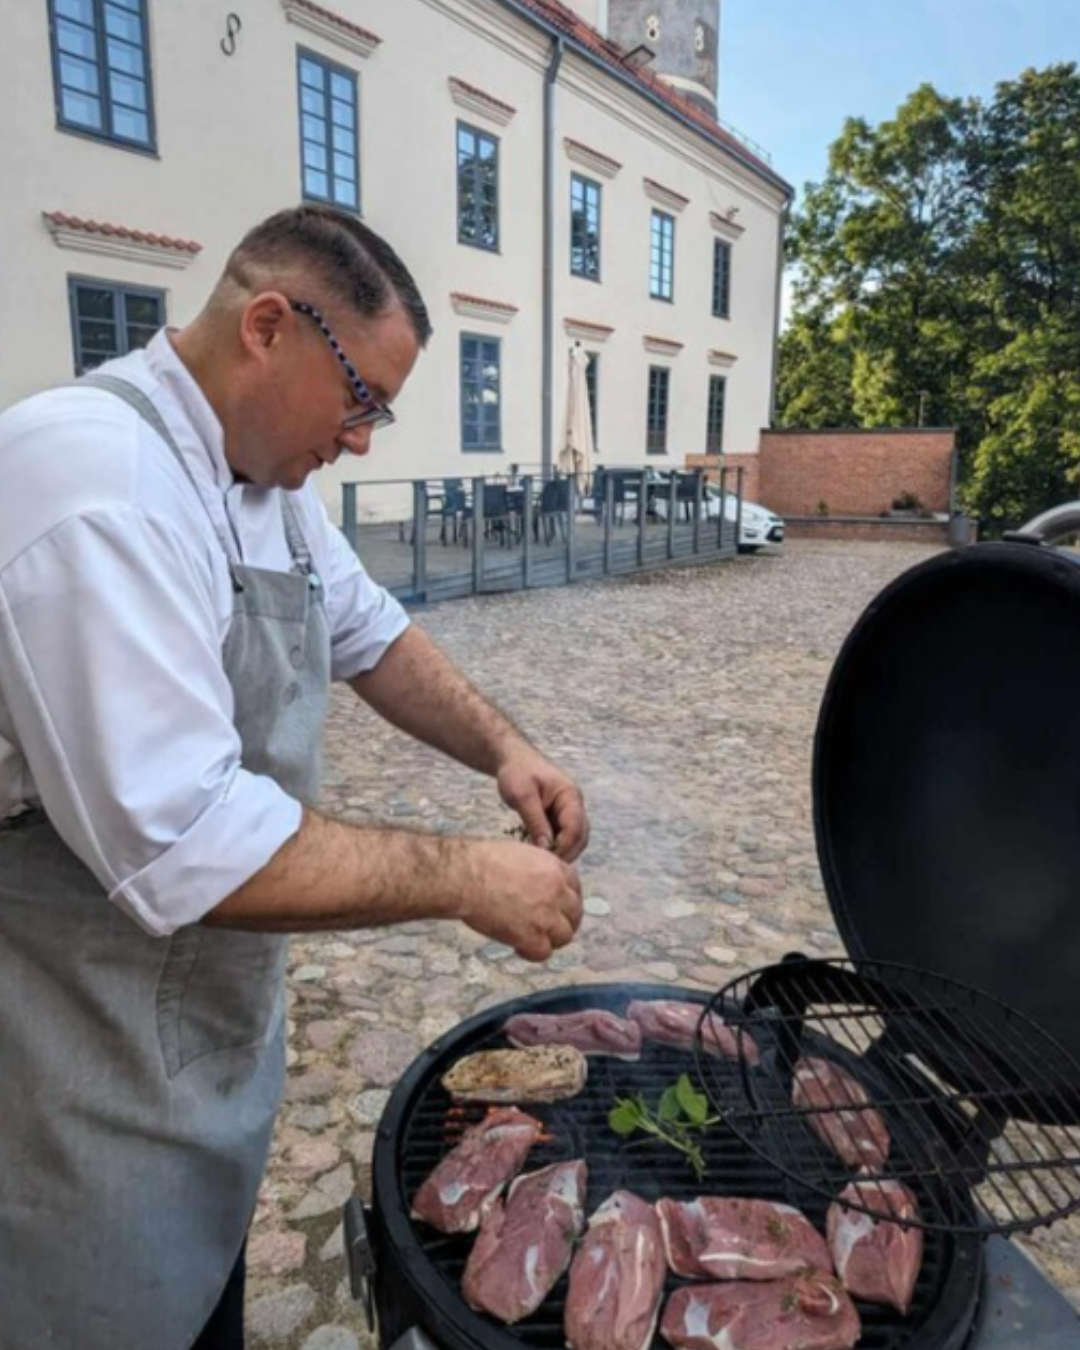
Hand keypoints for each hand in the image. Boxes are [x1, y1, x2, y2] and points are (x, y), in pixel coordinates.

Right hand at [456, 840, 583, 961]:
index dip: (566, 901)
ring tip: (531, 939)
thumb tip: (537, 885)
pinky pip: (543, 953)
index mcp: (555, 868)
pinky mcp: (532, 936)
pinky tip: (518, 947)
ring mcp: (546, 915)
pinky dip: (532, 953)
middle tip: (547, 928)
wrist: (465, 876)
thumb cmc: (482, 862)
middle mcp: (556, 891)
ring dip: (550, 939)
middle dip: (563, 922)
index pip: (575, 889)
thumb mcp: (521, 855)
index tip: (558, 908)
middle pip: (574, 914)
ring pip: (564, 936)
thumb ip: (537, 871)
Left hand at [496, 747, 589, 861]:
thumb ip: (535, 821)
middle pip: (580, 836)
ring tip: (542, 864)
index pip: (575, 828)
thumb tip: (546, 847)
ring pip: (572, 839)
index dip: (564, 847)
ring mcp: (567, 811)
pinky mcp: (557, 816)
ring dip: (561, 851)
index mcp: (570, 796)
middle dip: (567, 853)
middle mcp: (574, 804)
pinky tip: (538, 854)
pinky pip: (561, 836)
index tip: (548, 860)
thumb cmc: (517, 772)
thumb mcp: (522, 796)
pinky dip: (553, 846)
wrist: (511, 758)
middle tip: (547, 868)